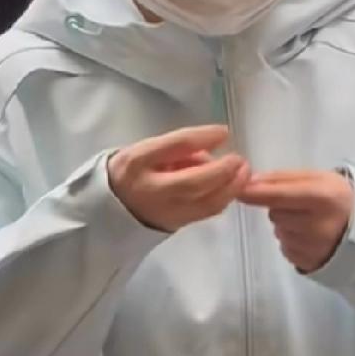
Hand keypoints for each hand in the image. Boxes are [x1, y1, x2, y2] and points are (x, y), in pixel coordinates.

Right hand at [108, 125, 250, 232]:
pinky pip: (206, 212)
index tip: (224, 131)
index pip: (174, 146)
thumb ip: (177, 147)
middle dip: (222, 170)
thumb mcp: (147, 150)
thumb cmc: (133, 171)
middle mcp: (150, 188)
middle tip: (240, 159)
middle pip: (193, 181)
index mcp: (137, 161)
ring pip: (204, 202)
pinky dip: (224, 199)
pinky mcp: (176, 224)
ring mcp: (164, 210)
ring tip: (244, 173)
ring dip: (230, 187)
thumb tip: (211, 147)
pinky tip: (233, 188)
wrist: (110, 208)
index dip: (202, 137)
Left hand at [240, 170, 354, 273]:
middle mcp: (318, 226)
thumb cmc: (338, 197)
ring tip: (310, 221)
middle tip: (303, 206)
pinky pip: (286, 247)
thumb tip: (250, 182)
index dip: (257, 193)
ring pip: (279, 231)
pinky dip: (292, 240)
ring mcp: (313, 248)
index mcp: (323, 198)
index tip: (240, 190)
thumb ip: (283, 178)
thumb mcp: (318, 178)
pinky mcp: (308, 263)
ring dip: (287, 225)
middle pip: (275, 214)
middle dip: (282, 208)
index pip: (280, 196)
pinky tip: (311, 236)